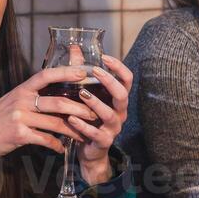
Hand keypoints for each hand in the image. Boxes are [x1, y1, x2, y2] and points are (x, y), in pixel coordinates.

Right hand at [0, 66, 95, 180]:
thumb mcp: (11, 103)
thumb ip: (31, 98)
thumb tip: (55, 97)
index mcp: (21, 90)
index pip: (46, 75)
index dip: (65, 72)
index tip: (83, 73)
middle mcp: (21, 100)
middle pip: (58, 102)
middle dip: (80, 108)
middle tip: (94, 113)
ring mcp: (20, 118)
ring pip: (56, 123)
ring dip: (73, 130)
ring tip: (84, 134)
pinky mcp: (19, 135)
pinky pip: (45, 139)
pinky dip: (56, 144)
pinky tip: (62, 148)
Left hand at [67, 56, 133, 185]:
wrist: (90, 150)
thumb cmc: (88, 117)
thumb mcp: (87, 93)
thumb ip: (81, 71)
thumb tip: (74, 47)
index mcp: (117, 99)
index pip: (127, 80)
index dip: (119, 67)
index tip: (105, 57)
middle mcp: (120, 112)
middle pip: (122, 95)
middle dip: (110, 82)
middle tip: (95, 71)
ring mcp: (113, 128)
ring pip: (110, 114)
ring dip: (96, 103)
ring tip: (81, 93)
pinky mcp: (103, 141)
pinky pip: (95, 133)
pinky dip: (83, 125)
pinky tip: (71, 118)